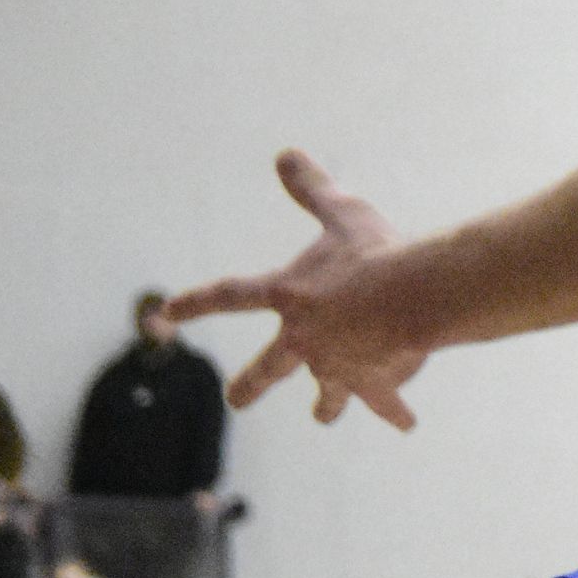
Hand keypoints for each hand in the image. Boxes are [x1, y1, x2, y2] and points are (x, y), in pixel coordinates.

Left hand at [166, 152, 431, 429]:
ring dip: (325, 405)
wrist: (411, 296)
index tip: (167, 313)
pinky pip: (384, 402)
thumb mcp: (341, 212)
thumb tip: (285, 154)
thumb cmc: (372, 252)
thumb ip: (312, 189)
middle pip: (267, 367)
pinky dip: (395, 412)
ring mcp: (336, 367)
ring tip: (323, 416)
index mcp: (289, 297)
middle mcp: (304, 339)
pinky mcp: (372, 383)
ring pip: (325, 394)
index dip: (197, 302)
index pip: (232, 296)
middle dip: (249, 386)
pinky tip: (405, 424)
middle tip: (235, 400)